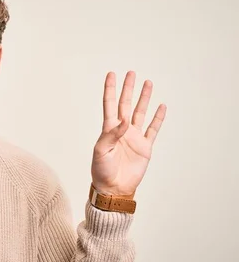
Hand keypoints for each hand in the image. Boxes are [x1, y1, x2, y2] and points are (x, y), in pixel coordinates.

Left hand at [91, 71, 166, 195]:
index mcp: (108, 129)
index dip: (110, 89)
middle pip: (126, 104)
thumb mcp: (101, 151)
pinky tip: (161, 106)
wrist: (113, 188)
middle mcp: (122, 130)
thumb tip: (123, 121)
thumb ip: (112, 135)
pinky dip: (158, 118)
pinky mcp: (145, 147)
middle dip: (128, 89)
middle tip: (132, 73)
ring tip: (148, 83)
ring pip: (140, 112)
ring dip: (144, 98)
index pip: (110, 104)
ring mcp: (134, 137)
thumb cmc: (101, 170)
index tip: (111, 74)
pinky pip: (153, 129)